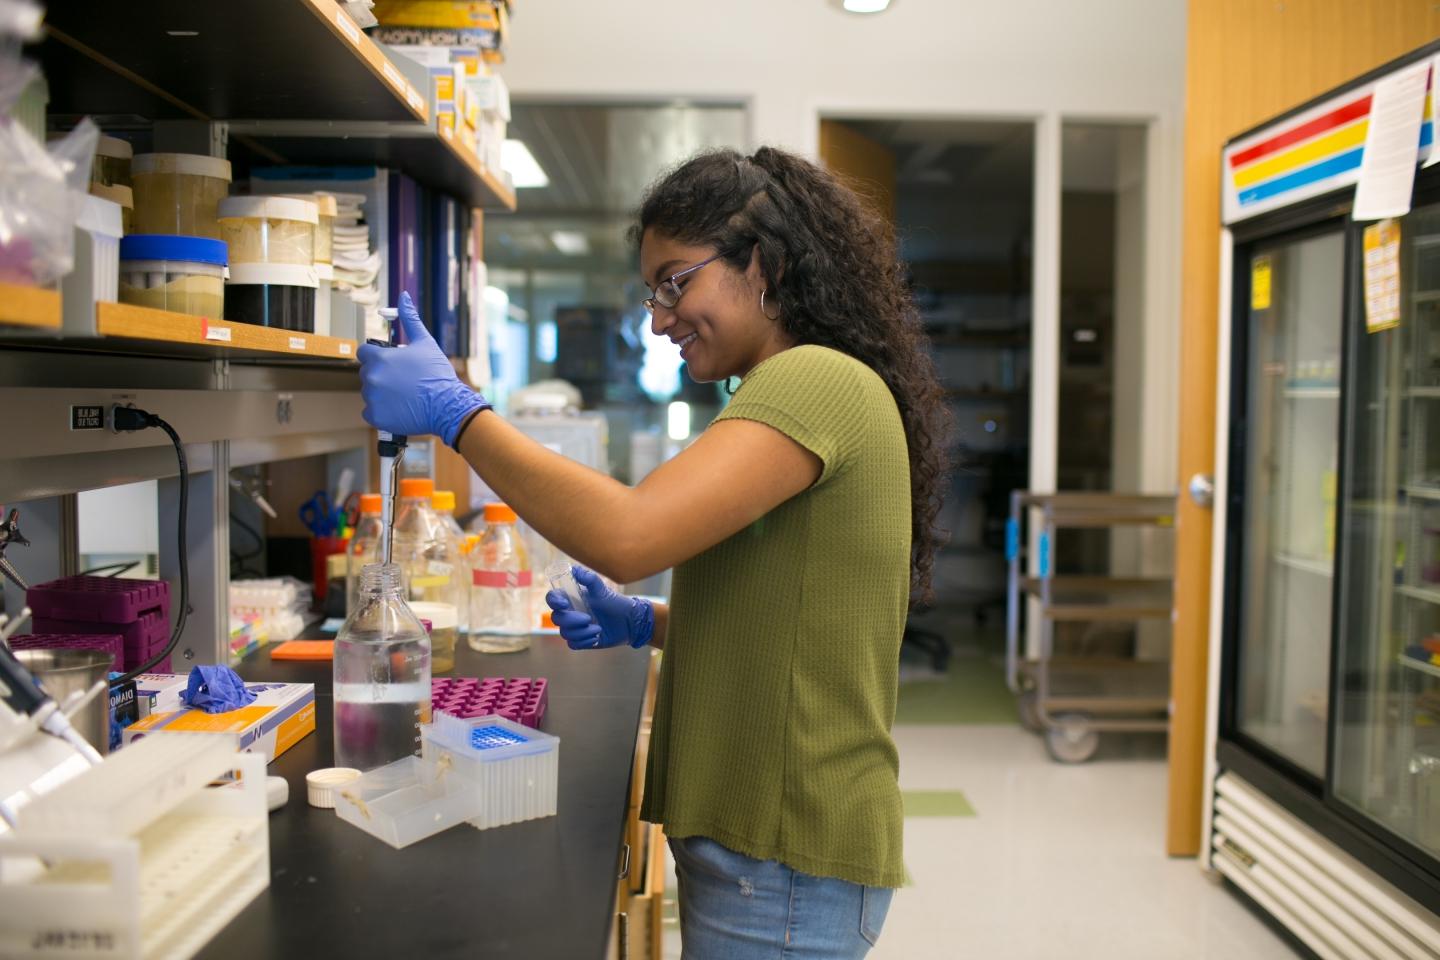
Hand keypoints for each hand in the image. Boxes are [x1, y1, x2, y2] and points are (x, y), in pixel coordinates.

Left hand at [357, 291, 490, 445]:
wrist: (448, 406)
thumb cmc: (437, 374)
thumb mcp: (425, 343)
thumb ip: (410, 319)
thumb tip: (403, 297)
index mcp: (380, 358)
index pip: (364, 353)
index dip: (377, 356)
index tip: (391, 363)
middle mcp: (372, 377)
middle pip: (366, 373)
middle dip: (381, 375)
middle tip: (402, 381)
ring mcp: (372, 398)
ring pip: (369, 392)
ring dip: (382, 393)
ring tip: (404, 395)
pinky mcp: (376, 416)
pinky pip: (371, 412)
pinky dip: (382, 411)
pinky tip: (399, 408)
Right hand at [545, 565, 652, 649]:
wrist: (629, 623)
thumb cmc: (615, 603)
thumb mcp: (602, 589)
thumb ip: (589, 578)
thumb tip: (573, 569)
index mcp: (571, 598)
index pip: (552, 598)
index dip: (553, 601)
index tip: (564, 604)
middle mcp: (570, 613)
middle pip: (556, 618)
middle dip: (572, 620)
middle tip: (589, 618)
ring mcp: (574, 627)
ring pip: (565, 633)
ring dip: (582, 632)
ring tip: (599, 629)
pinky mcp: (580, 640)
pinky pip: (573, 644)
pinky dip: (585, 641)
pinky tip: (597, 636)